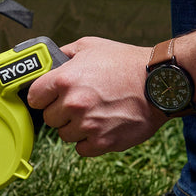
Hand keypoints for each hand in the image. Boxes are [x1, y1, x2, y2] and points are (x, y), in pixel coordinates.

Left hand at [27, 36, 167, 156]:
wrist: (161, 83)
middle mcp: (72, 103)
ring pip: (64, 134)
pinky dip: (89, 141)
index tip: (50, 97)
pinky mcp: (102, 142)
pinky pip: (81, 148)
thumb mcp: (91, 47)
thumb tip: (47, 60)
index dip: (42, 97)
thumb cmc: (127, 63)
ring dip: (75, 127)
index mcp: (64, 79)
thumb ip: (63, 54)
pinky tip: (101, 126)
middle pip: (48, 118)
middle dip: (60, 112)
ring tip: (94, 113)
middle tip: (79, 103)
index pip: (33, 97)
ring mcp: (87, 124)